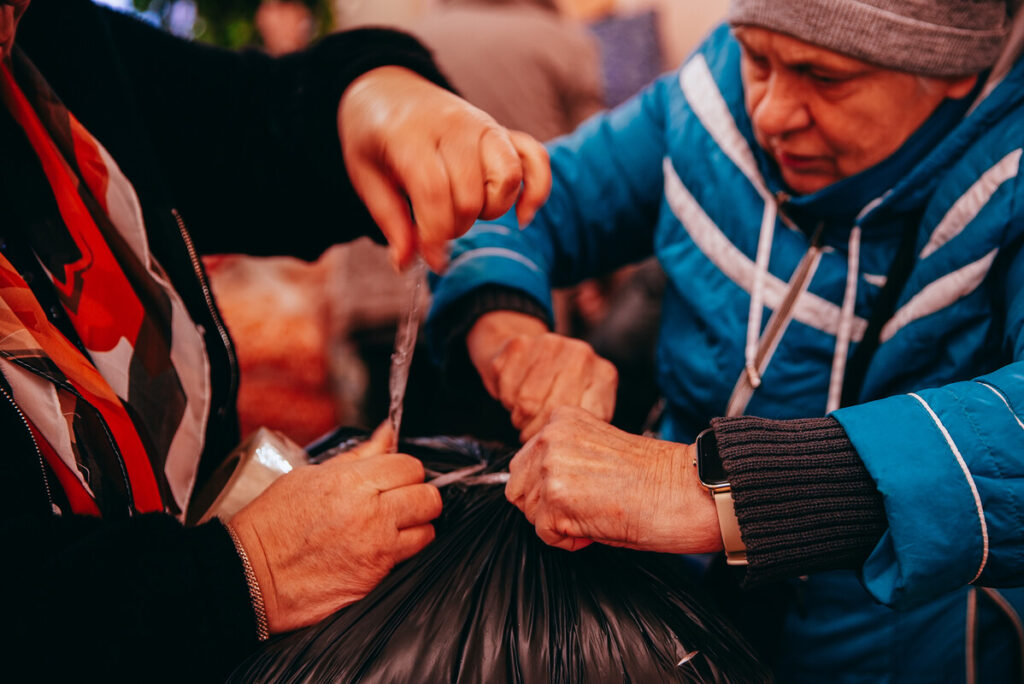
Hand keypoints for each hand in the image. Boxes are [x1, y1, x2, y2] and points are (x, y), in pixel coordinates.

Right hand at [228, 424, 441, 633]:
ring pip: (428, 529)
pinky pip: (410, 558)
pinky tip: (380, 548)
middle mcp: (371, 513)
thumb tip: (386, 434)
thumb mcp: (310, 476)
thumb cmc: (273, 523)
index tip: (394, 478)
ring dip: (416, 526)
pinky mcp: (376, 576)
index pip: (410, 466)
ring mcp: (377, 547)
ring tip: (392, 527)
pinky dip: (403, 552)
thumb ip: (358, 457)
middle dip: (419, 496)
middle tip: (400, 501)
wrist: (250, 575)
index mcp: (353, 482)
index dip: (404, 471)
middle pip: (429, 497)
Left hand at [339, 66, 551, 271]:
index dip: (435, 235)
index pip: (435, 192)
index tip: (432, 259)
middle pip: (471, 194)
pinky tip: (521, 216)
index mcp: (411, 134)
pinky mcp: (503, 130)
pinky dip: (537, 191)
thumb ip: (388, 218)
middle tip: (437, 228)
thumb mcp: (365, 174)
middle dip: (456, 227)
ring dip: (491, 210)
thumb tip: (406, 263)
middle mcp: (454, 125)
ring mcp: (484, 124)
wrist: (390, 90)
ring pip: (508, 178)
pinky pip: (536, 158)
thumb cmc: (375, 136)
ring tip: (468, 212)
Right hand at [467, 310, 617, 440]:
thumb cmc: (559, 390)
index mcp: (604, 374)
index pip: (584, 418)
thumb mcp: (584, 408)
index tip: (553, 444)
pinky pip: (507, 389)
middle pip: (554, 411)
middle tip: (531, 436)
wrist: (527, 352)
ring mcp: (551, 345)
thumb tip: (578, 454)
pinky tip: (514, 395)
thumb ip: (587, 427)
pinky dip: (505, 399)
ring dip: (520, 417)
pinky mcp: (519, 345)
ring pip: (527, 402)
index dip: (563, 438)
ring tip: (524, 416)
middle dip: (536, 431)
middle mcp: (582, 354)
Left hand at [506, 407, 720, 553]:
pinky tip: (598, 525)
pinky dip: (569, 541)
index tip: (581, 491)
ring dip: (557, 524)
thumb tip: (536, 488)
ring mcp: (551, 467)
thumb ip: (563, 458)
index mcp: (560, 419)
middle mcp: (550, 438)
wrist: (688, 489)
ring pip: (528, 512)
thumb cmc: (655, 476)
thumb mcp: (596, 450)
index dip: (549, 487)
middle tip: (586, 508)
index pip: (524, 462)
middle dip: (545, 507)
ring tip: (596, 514)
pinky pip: (544, 535)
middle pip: (518, 488)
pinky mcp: (557, 499)